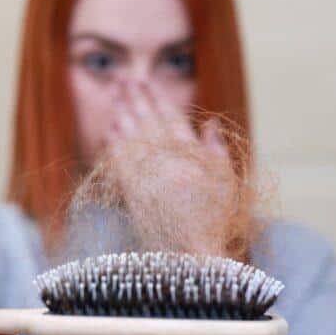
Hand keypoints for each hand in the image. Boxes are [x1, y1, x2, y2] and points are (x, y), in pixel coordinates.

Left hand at [103, 79, 234, 256]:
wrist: (196, 254)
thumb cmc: (216, 220)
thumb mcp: (227, 182)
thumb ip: (217, 150)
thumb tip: (210, 123)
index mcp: (192, 155)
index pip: (171, 118)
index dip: (156, 97)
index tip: (146, 82)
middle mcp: (169, 161)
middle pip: (148, 121)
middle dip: (136, 98)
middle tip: (125, 80)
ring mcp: (150, 176)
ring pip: (131, 137)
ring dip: (122, 115)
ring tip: (116, 99)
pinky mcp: (134, 193)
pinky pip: (120, 162)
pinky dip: (114, 145)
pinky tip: (108, 132)